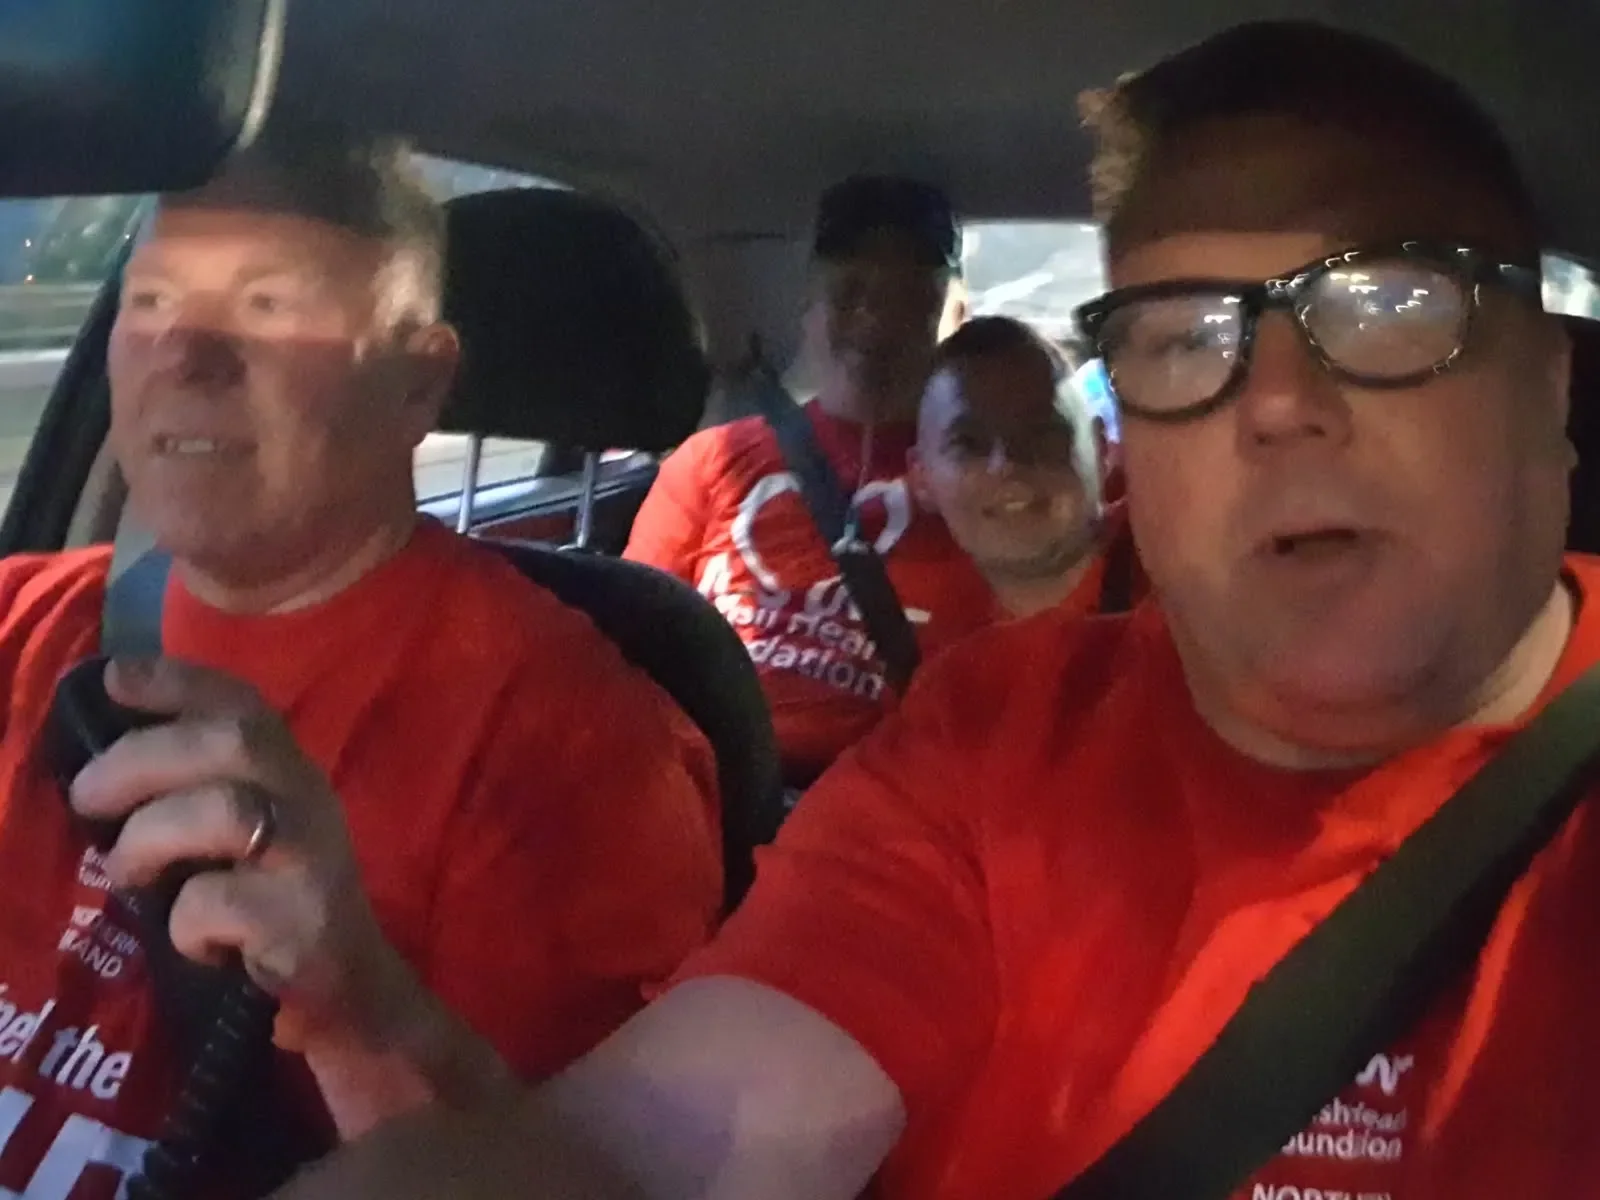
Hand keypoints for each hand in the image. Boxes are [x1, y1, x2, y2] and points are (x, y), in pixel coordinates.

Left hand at [69, 656, 417, 1053]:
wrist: (346, 988)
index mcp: (289, 770)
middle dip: (142, 758)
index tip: (112, 677)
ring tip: (127, 872)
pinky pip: (219, 902)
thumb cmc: (274, 903)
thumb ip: (196, 791)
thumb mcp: (246, 833)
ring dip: (152, 838)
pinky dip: (185, 923)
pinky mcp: (304, 919)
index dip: (177, 682)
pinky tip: (195, 942)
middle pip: (231, 742)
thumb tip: (99, 768)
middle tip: (84, 797)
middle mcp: (307, 798)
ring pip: (225, 811)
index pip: (241, 703)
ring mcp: (310, 856)